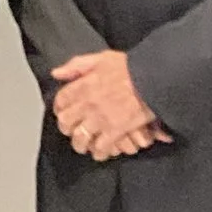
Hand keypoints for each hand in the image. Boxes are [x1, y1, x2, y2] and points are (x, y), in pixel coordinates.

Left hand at [49, 50, 172, 160]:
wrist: (154, 78)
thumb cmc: (131, 67)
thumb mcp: (101, 58)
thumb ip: (77, 65)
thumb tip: (57, 73)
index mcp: (82, 85)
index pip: (60, 101)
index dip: (60, 108)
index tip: (62, 112)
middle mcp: (87, 103)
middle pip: (66, 121)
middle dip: (67, 128)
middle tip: (71, 130)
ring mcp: (100, 118)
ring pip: (80, 137)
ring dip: (80, 143)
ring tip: (83, 146)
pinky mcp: (115, 130)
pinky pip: (101, 146)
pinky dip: (100, 152)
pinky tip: (101, 153)